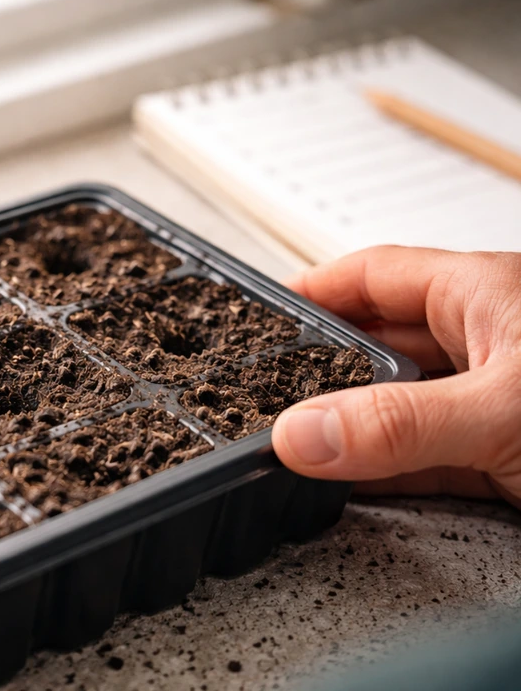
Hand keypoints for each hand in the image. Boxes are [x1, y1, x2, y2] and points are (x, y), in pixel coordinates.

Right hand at [272, 246, 520, 508]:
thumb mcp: (504, 409)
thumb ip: (400, 422)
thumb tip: (303, 432)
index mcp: (486, 295)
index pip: (374, 275)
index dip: (312, 291)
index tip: (260, 317)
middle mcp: (492, 342)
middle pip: (381, 343)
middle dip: (324, 368)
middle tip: (270, 392)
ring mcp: (500, 402)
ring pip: (404, 406)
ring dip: (355, 428)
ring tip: (301, 442)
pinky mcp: (511, 460)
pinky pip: (431, 458)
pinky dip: (390, 471)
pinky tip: (353, 481)